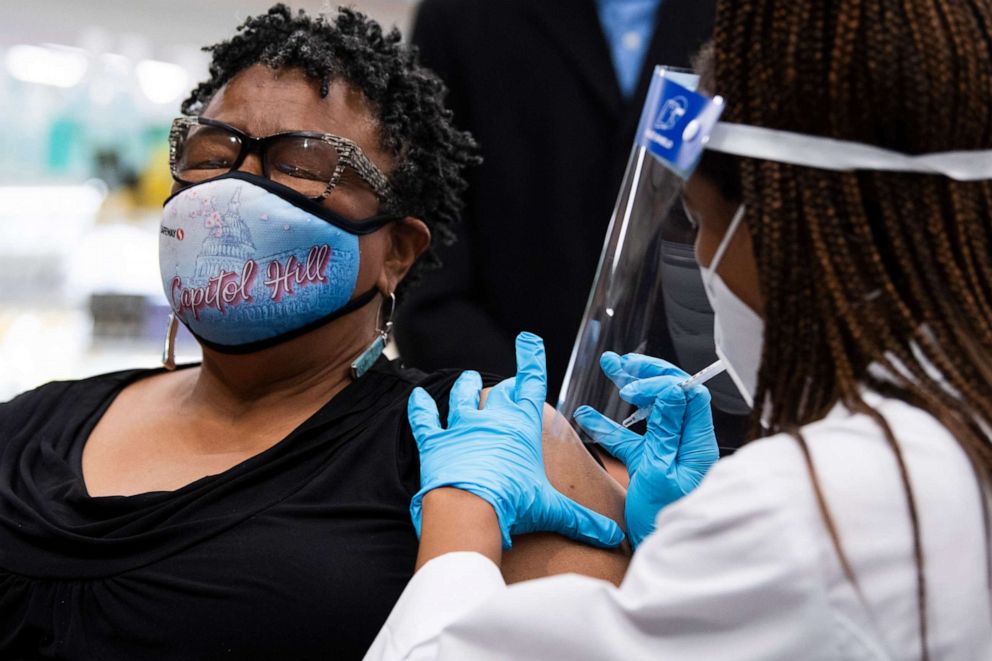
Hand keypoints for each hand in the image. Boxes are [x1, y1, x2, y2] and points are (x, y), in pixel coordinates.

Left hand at [408, 332, 624, 549]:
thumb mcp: (551, 510)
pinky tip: (417, 397)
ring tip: (467, 378)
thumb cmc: (513, 504)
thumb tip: (612, 537)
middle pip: (500, 392)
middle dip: (505, 387)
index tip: (528, 339)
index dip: (531, 360)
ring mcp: (461, 428)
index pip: (531, 383)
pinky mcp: (435, 442)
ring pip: (462, 397)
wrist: (469, 509)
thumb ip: (582, 520)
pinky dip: (420, 408)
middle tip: (507, 386)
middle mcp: (491, 419)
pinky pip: (424, 419)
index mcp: (522, 426)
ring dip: (466, 387)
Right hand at [574, 352, 717, 546]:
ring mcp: (668, 452)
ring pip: (652, 411)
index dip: (663, 382)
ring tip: (608, 369)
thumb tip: (673, 390)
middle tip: (619, 364)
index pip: (688, 395)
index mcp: (697, 443)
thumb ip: (666, 432)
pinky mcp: (651, 464)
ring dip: (630, 389)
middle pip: (672, 395)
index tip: (634, 389)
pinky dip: (610, 425)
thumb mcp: (661, 474)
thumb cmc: (664, 521)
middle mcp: (686, 443)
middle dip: (646, 375)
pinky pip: (631, 437)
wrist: (661, 556)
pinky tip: (587, 415)